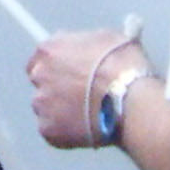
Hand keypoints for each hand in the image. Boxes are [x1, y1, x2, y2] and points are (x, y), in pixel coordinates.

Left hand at [29, 27, 143, 149]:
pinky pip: (54, 131)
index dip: (57, 65)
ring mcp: (41, 104)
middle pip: (41, 82)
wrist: (130, 100)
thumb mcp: (110, 38)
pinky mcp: (48, 130)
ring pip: (47, 108)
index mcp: (50, 50)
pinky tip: (87, 128)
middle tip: (80, 95)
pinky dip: (67, 132)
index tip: (70, 72)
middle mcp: (39, 75)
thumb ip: (91, 42)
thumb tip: (95, 46)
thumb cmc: (124, 65)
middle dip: (57, 88)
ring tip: (88, 114)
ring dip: (61, 110)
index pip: (42, 57)